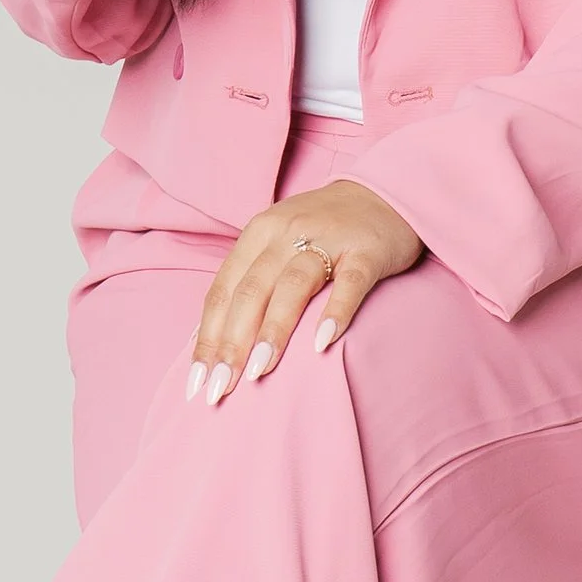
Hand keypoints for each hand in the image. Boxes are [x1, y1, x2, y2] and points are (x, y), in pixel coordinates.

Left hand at [188, 180, 425, 402]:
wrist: (386, 193)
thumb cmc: (324, 230)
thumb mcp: (278, 245)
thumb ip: (249, 283)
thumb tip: (212, 342)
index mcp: (257, 235)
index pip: (222, 292)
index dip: (207, 338)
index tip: (195, 382)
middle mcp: (286, 234)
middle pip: (250, 292)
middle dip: (231, 344)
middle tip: (219, 389)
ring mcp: (327, 240)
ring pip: (292, 287)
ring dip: (273, 330)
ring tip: (258, 372)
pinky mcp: (366, 250)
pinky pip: (349, 283)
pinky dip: (334, 312)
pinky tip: (321, 343)